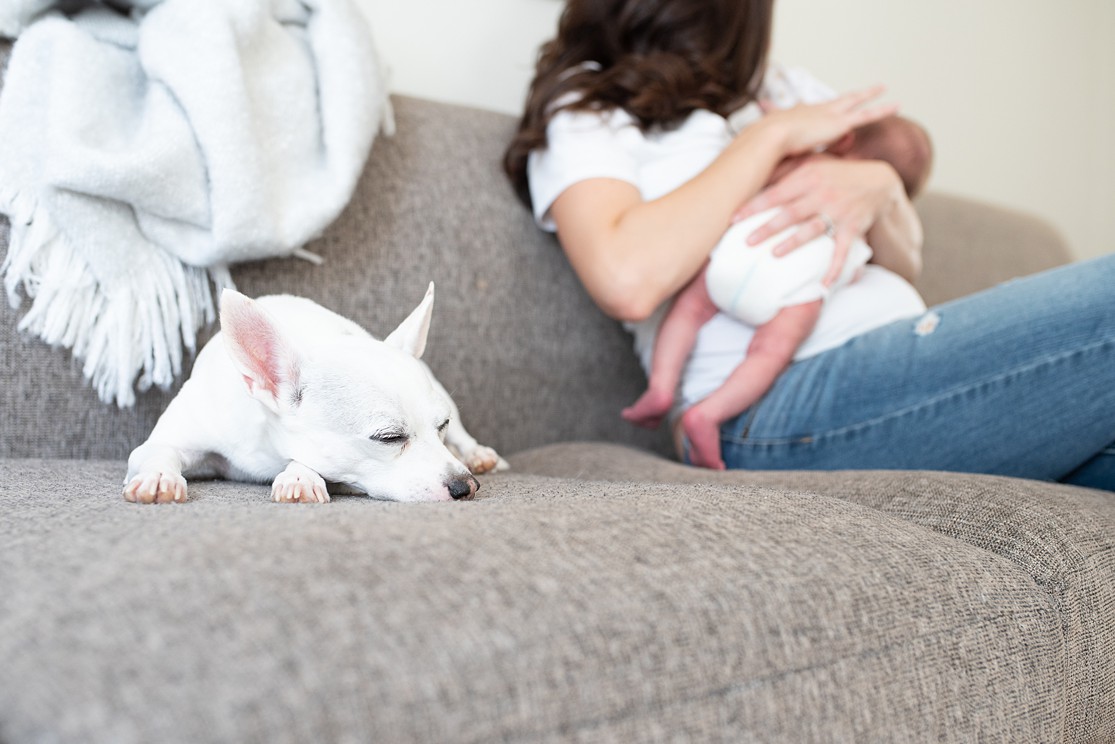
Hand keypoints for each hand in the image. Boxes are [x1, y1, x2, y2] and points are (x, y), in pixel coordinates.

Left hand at [732, 155, 903, 285]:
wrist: (879, 181)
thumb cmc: (835, 173)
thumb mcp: (812, 164)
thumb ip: (785, 169)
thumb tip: (753, 175)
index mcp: (808, 176)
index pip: (776, 193)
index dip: (754, 206)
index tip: (733, 219)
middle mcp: (822, 194)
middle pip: (790, 213)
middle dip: (767, 228)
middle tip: (747, 242)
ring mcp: (838, 212)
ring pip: (812, 229)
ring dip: (794, 243)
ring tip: (775, 254)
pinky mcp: (853, 228)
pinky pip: (843, 251)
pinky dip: (835, 268)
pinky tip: (823, 284)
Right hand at [758, 85, 897, 157]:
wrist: (764, 143)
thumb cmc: (760, 155)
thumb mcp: (771, 159)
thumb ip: (783, 162)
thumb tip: (789, 173)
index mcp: (794, 116)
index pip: (809, 114)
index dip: (815, 115)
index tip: (817, 114)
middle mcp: (812, 111)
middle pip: (834, 102)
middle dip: (846, 96)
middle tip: (858, 90)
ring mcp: (826, 115)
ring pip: (853, 102)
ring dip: (868, 94)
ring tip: (881, 87)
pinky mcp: (838, 123)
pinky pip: (866, 115)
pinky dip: (881, 110)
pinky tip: (896, 105)